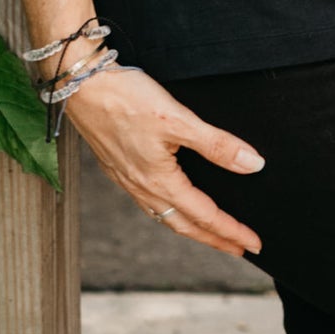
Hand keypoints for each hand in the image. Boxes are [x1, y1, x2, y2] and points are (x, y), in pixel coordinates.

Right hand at [65, 63, 263, 259]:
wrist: (80, 84)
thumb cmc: (124, 98)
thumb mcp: (178, 119)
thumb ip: (217, 144)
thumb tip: (252, 165)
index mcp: (159, 181)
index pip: (205, 215)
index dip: (232, 231)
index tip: (254, 244)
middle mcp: (141, 187)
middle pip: (185, 225)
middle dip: (215, 239)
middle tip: (239, 249)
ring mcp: (127, 179)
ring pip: (166, 216)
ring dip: (192, 228)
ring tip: (210, 233)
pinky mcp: (118, 167)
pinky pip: (149, 202)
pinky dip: (169, 212)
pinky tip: (172, 203)